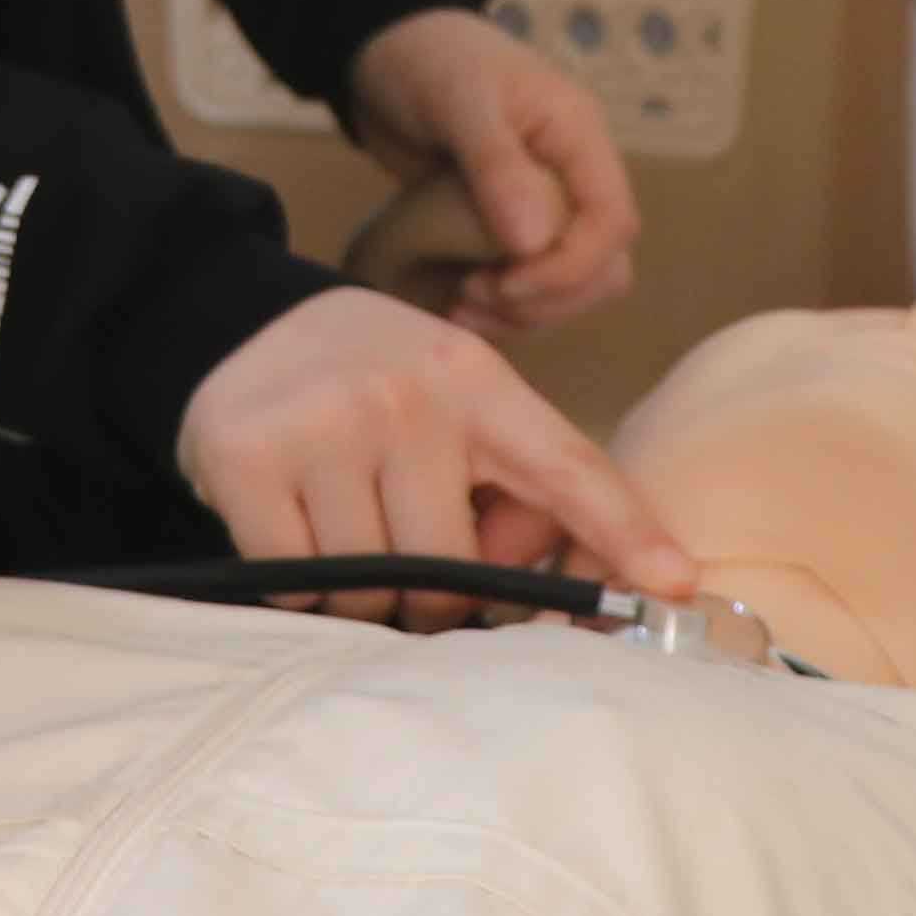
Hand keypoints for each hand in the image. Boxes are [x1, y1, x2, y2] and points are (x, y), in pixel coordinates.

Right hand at [176, 285, 690, 622]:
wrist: (243, 325)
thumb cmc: (375, 387)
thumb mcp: (455, 402)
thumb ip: (513, 486)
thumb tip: (548, 587)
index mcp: (475, 383)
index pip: (564, 466)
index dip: (624, 531)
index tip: (672, 586)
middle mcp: (403, 399)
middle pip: (449, 569)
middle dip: (432, 588)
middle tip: (403, 542)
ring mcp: (321, 427)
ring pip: (368, 588)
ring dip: (360, 590)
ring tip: (343, 526)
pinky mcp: (245, 460)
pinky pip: (294, 585)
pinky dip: (298, 585)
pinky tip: (292, 526)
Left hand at [341, 8, 640, 332]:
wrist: (384, 52)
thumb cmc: (427, 59)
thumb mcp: (459, 101)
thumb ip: (497, 166)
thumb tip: (533, 242)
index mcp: (579, 138)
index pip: (612, 222)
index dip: (570, 269)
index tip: (506, 286)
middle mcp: (573, 178)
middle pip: (602, 266)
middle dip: (548, 299)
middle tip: (474, 296)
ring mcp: (543, 206)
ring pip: (570, 286)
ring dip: (523, 314)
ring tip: (459, 310)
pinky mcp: (505, 229)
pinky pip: (527, 285)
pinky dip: (499, 309)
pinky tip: (453, 308)